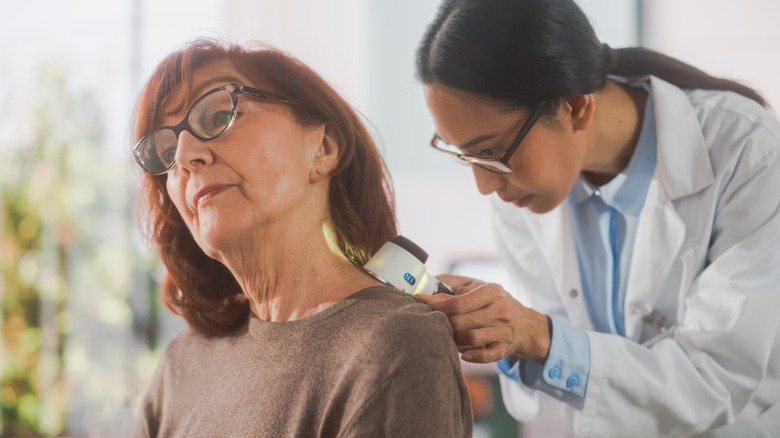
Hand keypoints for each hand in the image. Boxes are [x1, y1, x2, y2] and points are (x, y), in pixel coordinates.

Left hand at [418, 274, 550, 363]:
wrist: (526, 323)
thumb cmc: (494, 302)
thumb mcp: (478, 287)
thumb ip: (452, 285)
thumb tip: (425, 287)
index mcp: (492, 292)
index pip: (458, 302)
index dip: (436, 306)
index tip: (419, 304)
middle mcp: (500, 310)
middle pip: (462, 322)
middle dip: (443, 324)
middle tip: (431, 325)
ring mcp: (505, 330)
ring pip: (472, 338)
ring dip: (455, 340)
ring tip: (447, 338)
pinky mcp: (506, 348)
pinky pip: (488, 355)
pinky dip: (473, 356)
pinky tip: (463, 354)